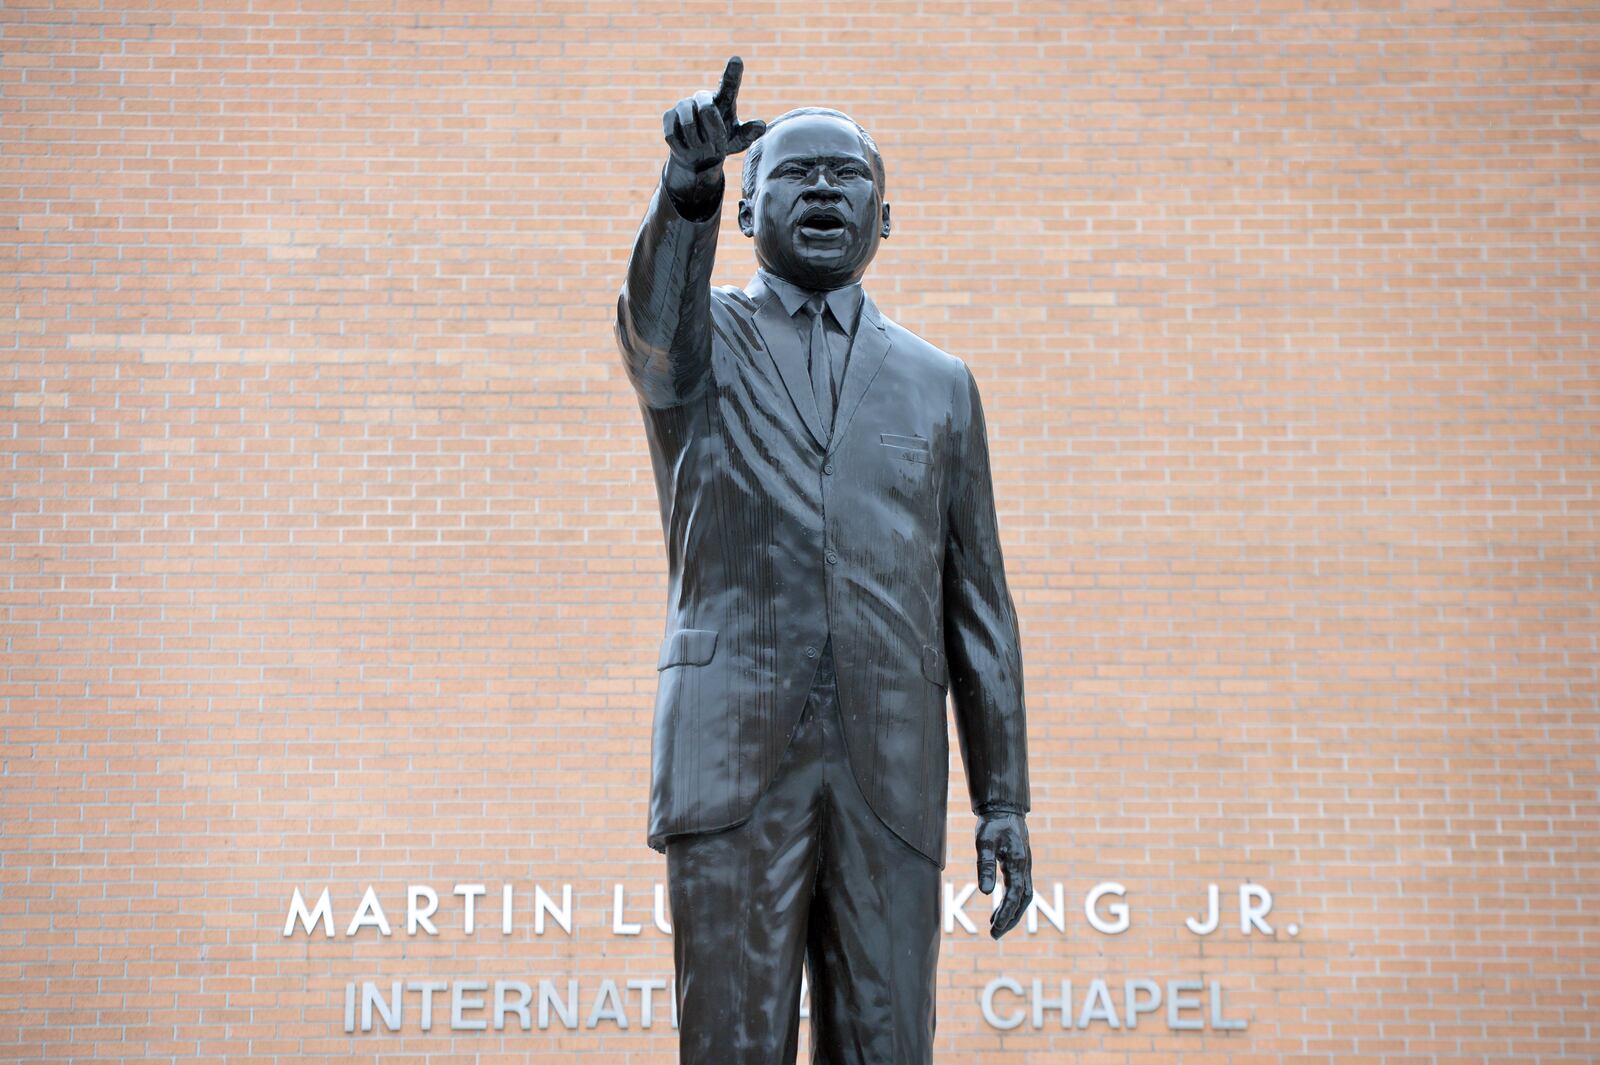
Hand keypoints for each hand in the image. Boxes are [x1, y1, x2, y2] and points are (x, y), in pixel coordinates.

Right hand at [662, 56, 766, 212]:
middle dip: (712, 132)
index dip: (732, 72)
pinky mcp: (668, 115)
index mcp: (723, 99)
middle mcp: (703, 97)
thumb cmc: (721, 143)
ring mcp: (683, 104)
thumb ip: (748, 133)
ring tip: (702, 147)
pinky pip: (673, 135)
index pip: (729, 84)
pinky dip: (683, 148)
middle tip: (717, 146)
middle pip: (706, 110)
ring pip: (688, 125)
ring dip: (697, 143)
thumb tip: (761, 125)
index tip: (737, 60)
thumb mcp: (738, 141)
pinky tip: (687, 147)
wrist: (697, 156)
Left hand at [976, 812, 1032, 939]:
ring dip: (1011, 913)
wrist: (1004, 809)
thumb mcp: (984, 843)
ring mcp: (1025, 868)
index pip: (1014, 896)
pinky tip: (997, 910)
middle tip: (994, 934)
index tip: (994, 930)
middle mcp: (1025, 868)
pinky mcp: (1020, 866)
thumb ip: (985, 867)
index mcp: (1018, 864)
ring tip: (994, 927)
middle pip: (1023, 901)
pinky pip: (1019, 890)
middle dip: (1011, 920)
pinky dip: (1010, 903)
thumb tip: (986, 893)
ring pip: (1023, 897)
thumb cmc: (993, 824)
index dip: (1006, 915)